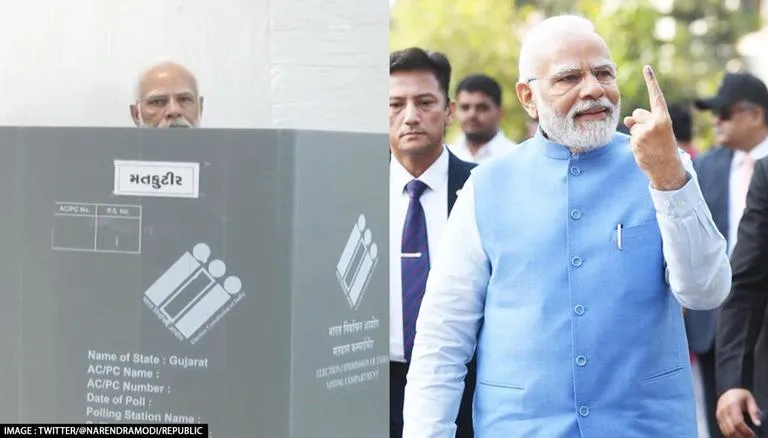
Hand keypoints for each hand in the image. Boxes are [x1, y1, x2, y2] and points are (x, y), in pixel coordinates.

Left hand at [623, 65, 686, 190]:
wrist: (667, 167)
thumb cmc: (663, 147)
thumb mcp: (657, 130)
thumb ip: (643, 121)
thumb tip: (627, 119)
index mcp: (664, 117)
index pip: (656, 96)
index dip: (651, 82)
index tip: (646, 67)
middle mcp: (655, 122)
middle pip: (637, 114)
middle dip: (639, 123)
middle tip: (652, 136)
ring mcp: (645, 132)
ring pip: (632, 127)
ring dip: (637, 134)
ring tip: (649, 144)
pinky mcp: (636, 141)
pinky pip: (630, 137)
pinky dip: (635, 143)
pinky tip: (644, 150)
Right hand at [716, 388, 762, 437]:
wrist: (728, 391)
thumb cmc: (740, 395)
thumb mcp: (750, 400)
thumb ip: (754, 411)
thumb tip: (758, 423)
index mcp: (732, 404)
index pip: (738, 422)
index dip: (745, 431)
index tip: (753, 434)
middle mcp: (724, 410)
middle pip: (731, 428)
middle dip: (741, 436)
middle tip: (749, 437)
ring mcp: (719, 414)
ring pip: (726, 431)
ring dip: (736, 436)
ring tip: (744, 437)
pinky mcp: (717, 418)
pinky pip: (722, 429)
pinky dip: (730, 435)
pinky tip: (737, 435)